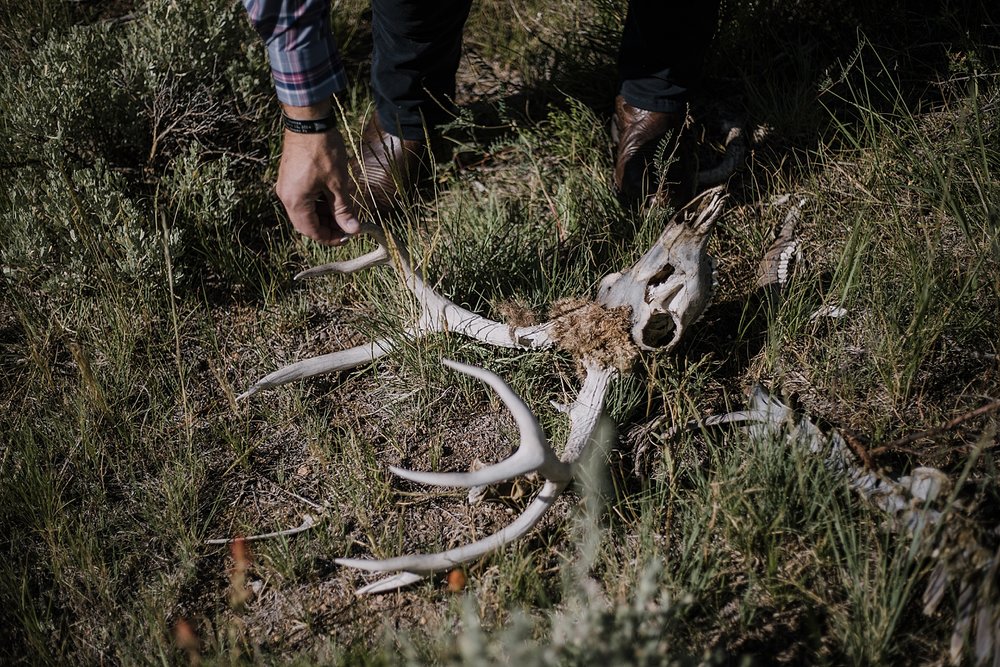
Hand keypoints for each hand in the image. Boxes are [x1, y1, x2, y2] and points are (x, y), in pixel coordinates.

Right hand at [276, 104, 359, 245]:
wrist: (308, 122)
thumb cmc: (323, 151)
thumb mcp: (338, 184)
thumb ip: (344, 209)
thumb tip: (353, 229)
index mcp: (295, 202)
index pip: (312, 231)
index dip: (330, 238)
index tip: (348, 236)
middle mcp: (286, 197)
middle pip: (305, 223)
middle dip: (327, 227)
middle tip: (348, 225)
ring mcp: (285, 186)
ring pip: (304, 211)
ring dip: (323, 215)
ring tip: (343, 211)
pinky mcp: (289, 178)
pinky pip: (302, 199)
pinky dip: (317, 203)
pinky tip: (332, 199)